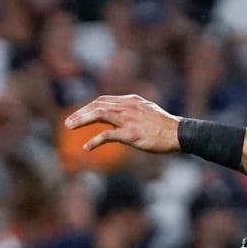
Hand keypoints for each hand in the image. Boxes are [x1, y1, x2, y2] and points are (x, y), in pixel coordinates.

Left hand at [64, 94, 180, 152]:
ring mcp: (129, 119)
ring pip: (99, 114)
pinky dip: (95, 140)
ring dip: (82, 120)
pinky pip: (108, 135)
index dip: (88, 107)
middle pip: (98, 105)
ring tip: (69, 126)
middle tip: (67, 122)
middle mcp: (128, 107)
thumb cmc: (164, 125)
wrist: (179, 133)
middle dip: (80, 112)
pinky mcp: (131, 134)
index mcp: (131, 101)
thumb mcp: (146, 110)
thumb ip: (131, 109)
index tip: (77, 114)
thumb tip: (118, 111)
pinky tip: (86, 147)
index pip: (103, 100)